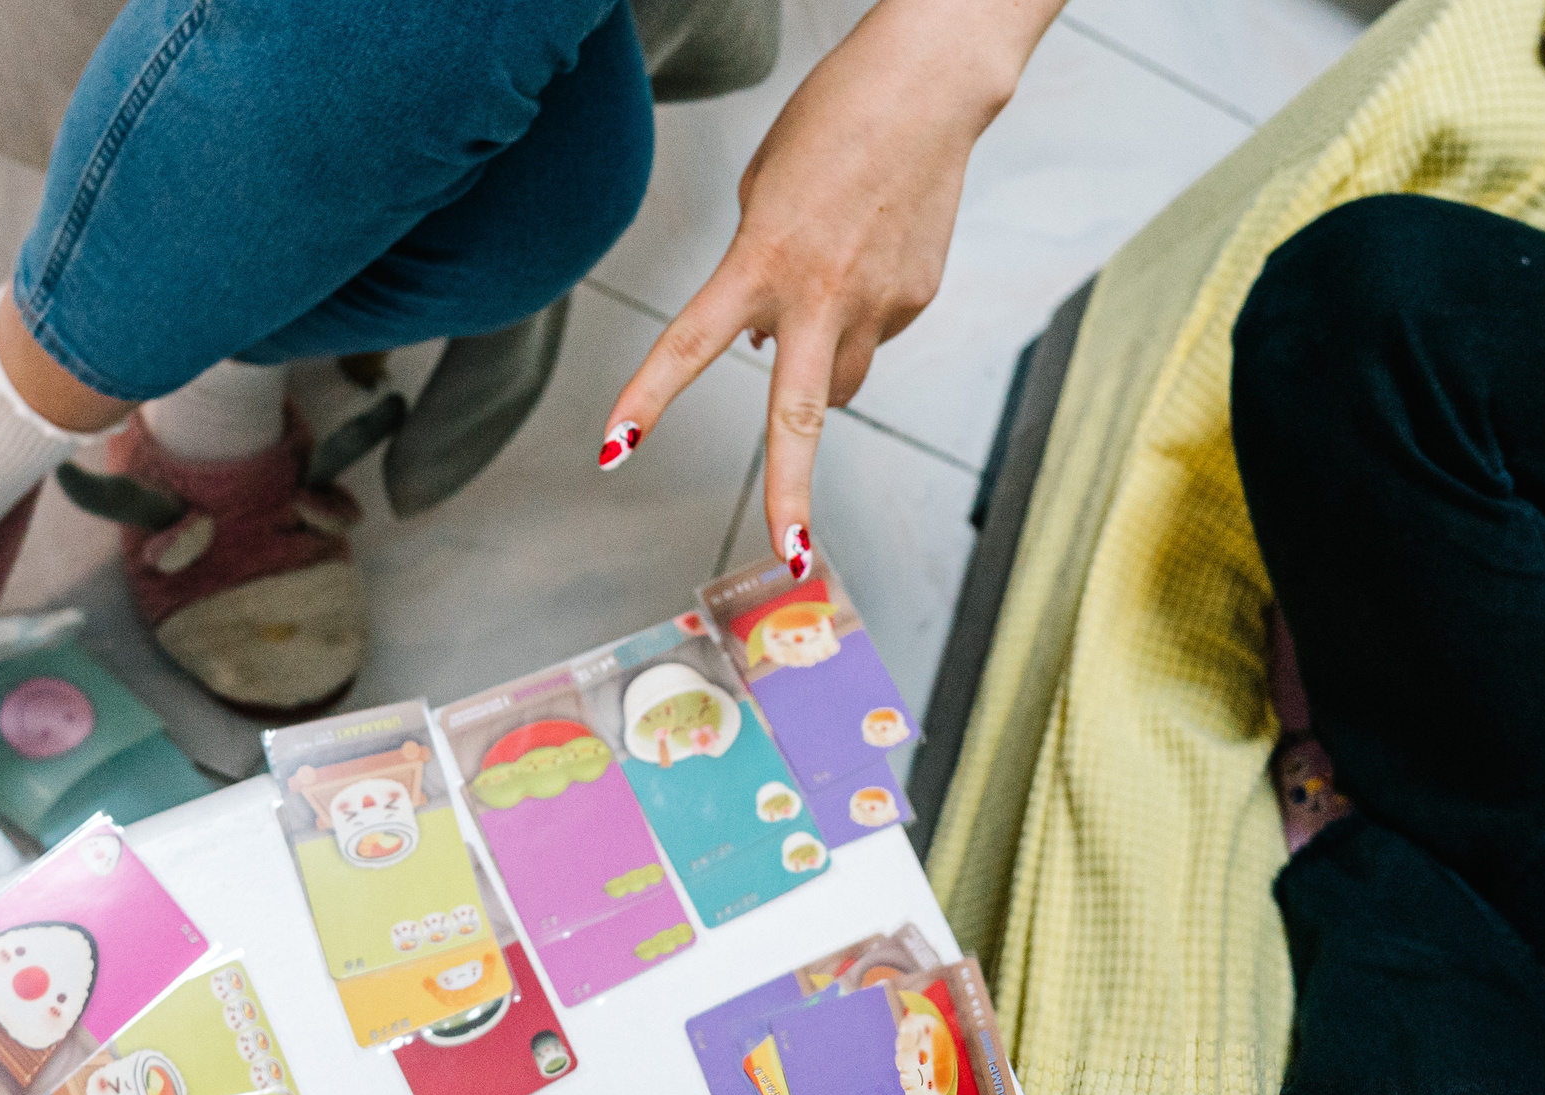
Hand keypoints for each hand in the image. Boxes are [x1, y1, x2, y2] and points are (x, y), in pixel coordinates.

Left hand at [599, 0, 1061, 572]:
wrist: (930, 87)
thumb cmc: (836, 128)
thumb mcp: (764, 199)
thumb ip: (754, 282)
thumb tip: (768, 351)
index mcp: (762, 263)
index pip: (690, 345)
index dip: (647, 401)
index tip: (614, 452)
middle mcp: (821, 296)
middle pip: (799, 416)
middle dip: (792, 494)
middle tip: (791, 556)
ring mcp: (878, 305)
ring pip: (842, 385)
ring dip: (824, 373)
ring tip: (832, 296)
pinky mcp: (917, 300)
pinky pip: (876, 336)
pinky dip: (863, 316)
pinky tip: (871, 256)